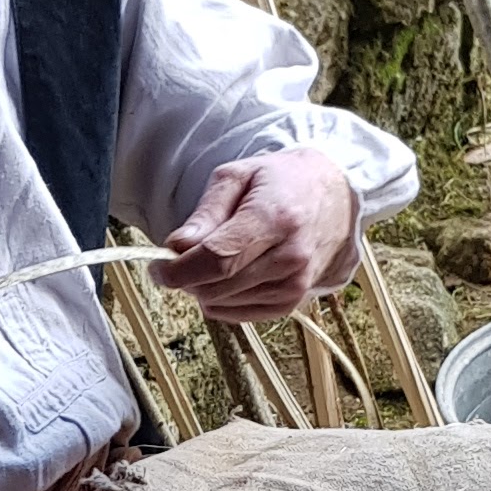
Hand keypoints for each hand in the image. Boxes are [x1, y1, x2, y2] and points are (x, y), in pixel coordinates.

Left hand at [154, 151, 361, 319]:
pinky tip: (227, 275)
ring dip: (204, 287)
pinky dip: (221, 299)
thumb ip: (205, 213)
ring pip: (223, 304)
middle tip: (179, 258)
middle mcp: (289, 257)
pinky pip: (237, 314)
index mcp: (275, 219)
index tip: (157, 266)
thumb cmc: (281, 181)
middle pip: (217, 287)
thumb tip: (176, 247)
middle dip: (185, 278)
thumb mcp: (238, 177)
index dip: (178, 269)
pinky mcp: (291, 303)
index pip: (217, 259)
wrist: (334, 197)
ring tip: (212, 258)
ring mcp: (294, 284)